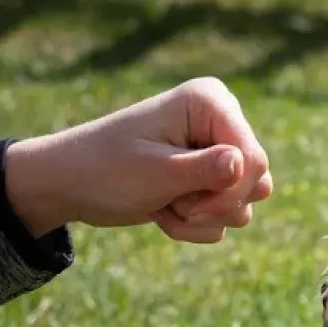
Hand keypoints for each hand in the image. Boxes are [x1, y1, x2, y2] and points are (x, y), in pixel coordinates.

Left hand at [3, 77, 273, 243]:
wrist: (70, 184)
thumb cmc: (106, 169)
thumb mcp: (155, 172)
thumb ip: (206, 170)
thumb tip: (247, 164)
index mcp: (210, 102)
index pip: (254, 158)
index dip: (229, 191)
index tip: (188, 204)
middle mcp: (220, 121)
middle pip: (257, 181)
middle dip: (215, 206)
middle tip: (176, 205)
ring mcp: (216, 150)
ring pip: (243, 203)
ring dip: (202, 218)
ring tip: (164, 205)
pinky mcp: (208, 178)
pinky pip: (225, 216)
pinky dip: (194, 224)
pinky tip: (163, 210)